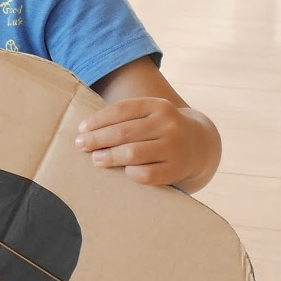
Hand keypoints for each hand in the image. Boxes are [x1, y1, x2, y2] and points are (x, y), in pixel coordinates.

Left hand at [75, 96, 211, 187]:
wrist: (199, 145)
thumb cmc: (160, 129)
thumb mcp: (149, 114)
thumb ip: (123, 117)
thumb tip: (84, 130)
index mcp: (159, 106)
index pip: (121, 110)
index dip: (97, 120)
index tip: (81, 129)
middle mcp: (169, 124)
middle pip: (122, 132)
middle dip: (96, 139)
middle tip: (81, 145)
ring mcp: (175, 147)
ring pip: (132, 153)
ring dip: (108, 157)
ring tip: (96, 159)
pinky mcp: (176, 169)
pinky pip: (145, 174)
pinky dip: (130, 173)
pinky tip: (124, 170)